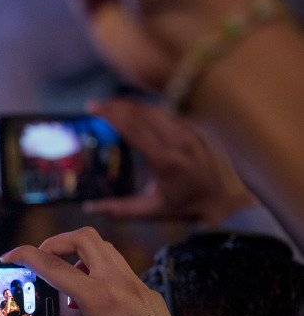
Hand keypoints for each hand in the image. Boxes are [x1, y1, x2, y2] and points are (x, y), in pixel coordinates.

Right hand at [0, 227, 202, 315]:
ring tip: (63, 278)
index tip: (8, 257)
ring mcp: (140, 287)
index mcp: (100, 298)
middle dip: (56, 242)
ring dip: (79, 255)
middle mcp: (122, 284)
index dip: (25, 256)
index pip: (54, 265)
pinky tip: (91, 303)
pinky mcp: (151, 296)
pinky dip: (99, 273)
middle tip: (40, 260)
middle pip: (84, 237)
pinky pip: (121, 270)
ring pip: (106, 249)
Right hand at [84, 99, 257, 223]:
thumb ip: (119, 209)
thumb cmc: (186, 208)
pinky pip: (170, 114)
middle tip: (96, 104)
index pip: (132, 128)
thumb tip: (89, 208)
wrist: (227, 203)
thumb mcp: (151, 211)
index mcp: (165, 160)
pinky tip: (138, 112)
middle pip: (142, 113)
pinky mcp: (199, 130)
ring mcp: (192, 132)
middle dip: (116, 105)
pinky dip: (150, 111)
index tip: (92, 108)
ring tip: (113, 104)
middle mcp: (179, 141)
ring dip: (133, 105)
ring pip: (156, 110)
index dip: (110, 115)